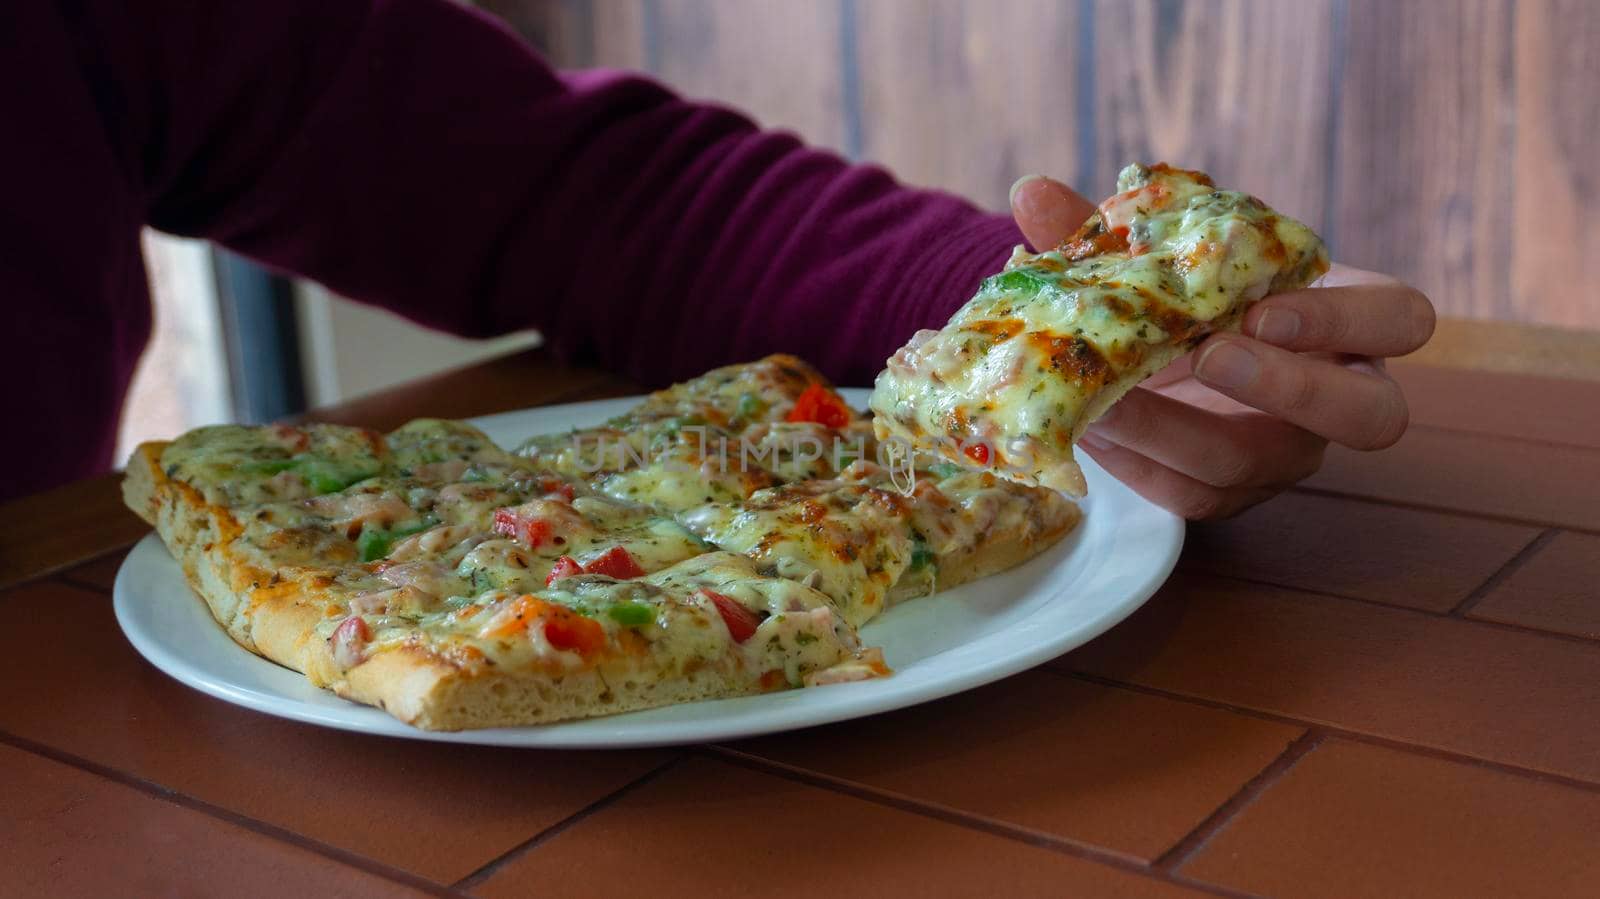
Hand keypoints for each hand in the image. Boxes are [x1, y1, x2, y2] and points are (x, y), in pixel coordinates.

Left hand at [1009, 175, 1435, 518]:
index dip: (1345, 319)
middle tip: (1207, 355)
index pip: (1402, 320)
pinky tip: (1087, 431)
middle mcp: (1337, 395)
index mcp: (1352, 319)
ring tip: (1107, 399)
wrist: (1153, 354)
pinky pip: (1193, 496)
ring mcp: (1287, 454)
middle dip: (1286, 388)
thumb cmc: (1185, 290)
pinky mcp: (1229, 494)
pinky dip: (1135, 463)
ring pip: (1255, 467)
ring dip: (1174, 430)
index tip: (1266, 305)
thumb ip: (1110, 228)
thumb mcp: (1164, 255)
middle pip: (1367, 417)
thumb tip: (1031, 192)